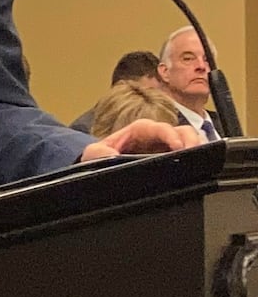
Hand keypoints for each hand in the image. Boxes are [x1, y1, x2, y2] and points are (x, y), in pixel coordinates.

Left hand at [80, 119, 201, 160]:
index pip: (159, 127)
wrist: (102, 169)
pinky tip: (202, 167)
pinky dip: (199, 158)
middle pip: (182, 131)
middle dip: (192, 140)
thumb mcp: (93, 154)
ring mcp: (168, 148)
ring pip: (191, 142)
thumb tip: (111, 156)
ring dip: (199, 148)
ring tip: (202, 161)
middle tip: (195, 155)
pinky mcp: (174, 160)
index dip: (170, 134)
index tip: (177, 146)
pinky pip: (192, 156)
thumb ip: (98, 152)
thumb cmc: (101, 157)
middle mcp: (157, 136)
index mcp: (140, 130)